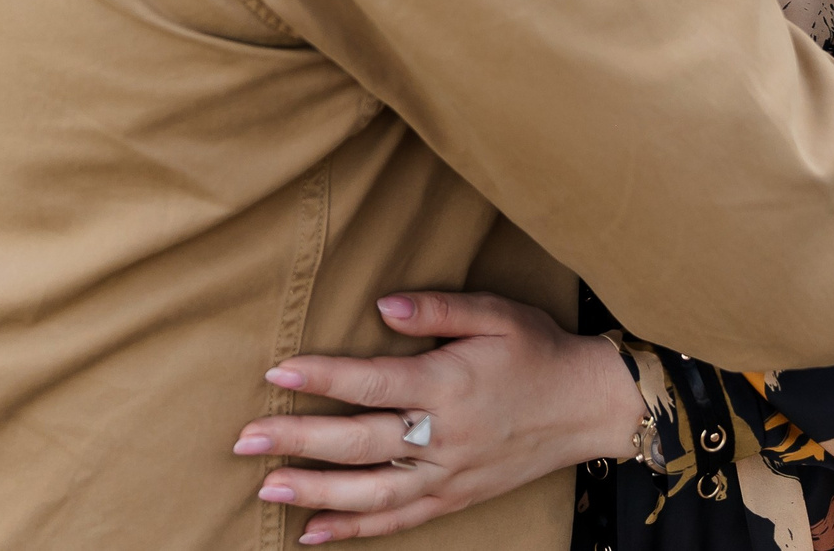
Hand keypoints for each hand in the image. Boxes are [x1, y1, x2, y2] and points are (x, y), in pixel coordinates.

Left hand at [231, 290, 643, 542]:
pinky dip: (353, 531)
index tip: (277, 371)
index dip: (322, 377)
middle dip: (298, 441)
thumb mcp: (496, 314)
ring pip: (371, 494)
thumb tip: (381, 305)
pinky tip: (311, 532)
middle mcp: (444, 437)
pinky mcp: (454, 499)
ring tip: (264, 487)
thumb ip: (437, 309)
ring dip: (315, 492)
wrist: (588, 407)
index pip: (373, 384)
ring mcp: (448, 476)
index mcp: (449, 386)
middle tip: (245, 439)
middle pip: (360, 444)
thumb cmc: (537, 351)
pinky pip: (398, 521)